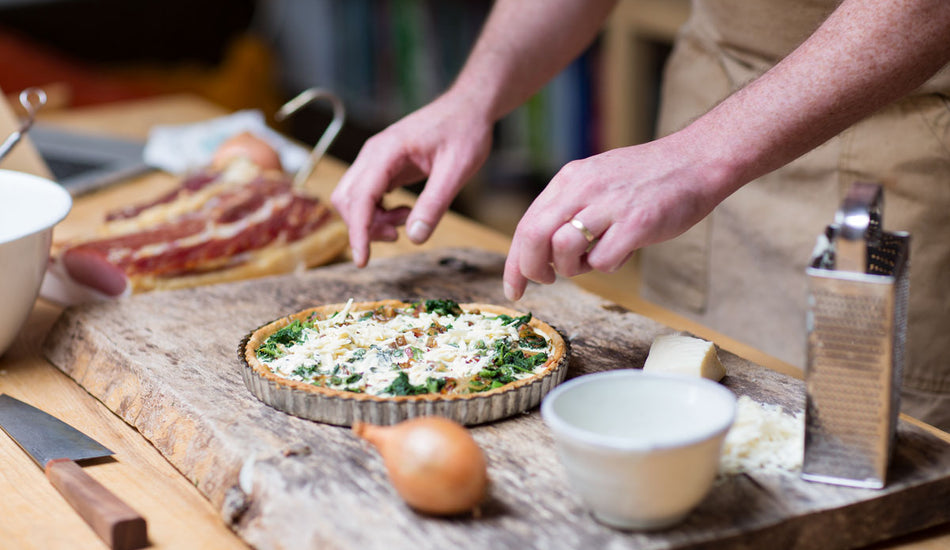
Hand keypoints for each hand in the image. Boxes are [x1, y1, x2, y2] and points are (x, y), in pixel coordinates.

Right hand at [331, 94, 493, 266]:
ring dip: (373, 220)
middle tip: (399, 233)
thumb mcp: (457, 170)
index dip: (358, 231)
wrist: (467, 108)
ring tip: (408, 218)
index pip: (360, 197)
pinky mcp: (382, 166)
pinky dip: (379, 212)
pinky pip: (367, 196)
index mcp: (387, 151)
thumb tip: (414, 238)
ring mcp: (375, 159)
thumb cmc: (465, 132)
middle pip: (347, 200)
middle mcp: (372, 154)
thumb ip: (434, 203)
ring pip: (353, 199)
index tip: (362, 260)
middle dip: (366, 226)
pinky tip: (405, 211)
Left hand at [503, 132, 727, 299]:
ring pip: (562, 248)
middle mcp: (584, 188)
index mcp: (570, 179)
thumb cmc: (647, 179)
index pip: (526, 224)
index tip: (514, 288)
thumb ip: (569, 208)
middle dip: (532, 269)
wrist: (696, 161)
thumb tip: (541, 251)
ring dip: (572, 268)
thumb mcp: (597, 181)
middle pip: (533, 236)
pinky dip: (607, 266)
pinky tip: (622, 252)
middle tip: (547, 281)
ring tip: (593, 259)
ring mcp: (609, 204)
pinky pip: (602, 260)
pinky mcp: (636, 222)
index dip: (514, 262)